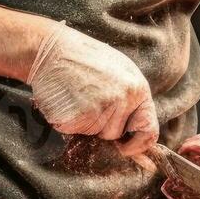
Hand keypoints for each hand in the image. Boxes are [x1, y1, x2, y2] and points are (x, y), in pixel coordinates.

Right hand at [27, 22, 157, 156]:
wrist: (50, 50)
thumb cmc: (85, 61)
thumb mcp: (119, 72)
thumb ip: (132, 100)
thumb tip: (140, 139)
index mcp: (138, 89)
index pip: (149, 131)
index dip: (138, 145)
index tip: (125, 148)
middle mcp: (123, 99)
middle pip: (115, 134)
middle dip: (101, 124)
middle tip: (88, 98)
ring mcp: (100, 108)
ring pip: (95, 134)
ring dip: (85, 122)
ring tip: (77, 96)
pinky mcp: (78, 116)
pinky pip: (75, 131)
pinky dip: (68, 121)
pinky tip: (66, 100)